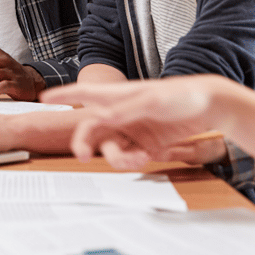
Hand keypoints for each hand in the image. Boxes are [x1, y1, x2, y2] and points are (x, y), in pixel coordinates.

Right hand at [42, 75, 227, 168]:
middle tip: (83, 156)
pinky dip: (135, 161)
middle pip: (91, 129)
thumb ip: (127, 109)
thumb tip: (102, 117)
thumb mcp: (153, 100)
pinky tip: (149, 156)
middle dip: (84, 143)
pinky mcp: (147, 143)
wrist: (211, 106)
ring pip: (111, 148)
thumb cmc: (182, 94)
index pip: (85, 93)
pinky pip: (131, 157)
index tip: (43, 98)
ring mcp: (133, 129)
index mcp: (118, 95)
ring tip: (138, 159)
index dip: (63, 95)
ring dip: (119, 157)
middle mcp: (121, 113)